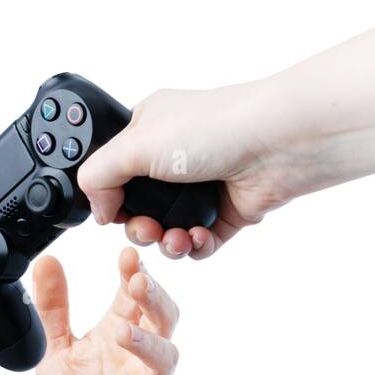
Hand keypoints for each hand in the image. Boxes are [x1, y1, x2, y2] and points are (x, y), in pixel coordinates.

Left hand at [32, 247, 179, 374]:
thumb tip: (46, 260)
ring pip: (164, 359)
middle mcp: (140, 356)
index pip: (136, 295)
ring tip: (122, 332)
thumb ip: (52, 308)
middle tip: (138, 281)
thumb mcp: (54, 348)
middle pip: (164, 318)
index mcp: (121, 331)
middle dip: (155, 298)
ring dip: (146, 342)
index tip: (126, 253)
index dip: (134, 273)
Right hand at [76, 83, 302, 259]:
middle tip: (147, 227)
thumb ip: (97, 176)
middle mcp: (172, 159)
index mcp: (147, 132)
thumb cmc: (214, 127)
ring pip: (164, 231)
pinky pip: (196, 244)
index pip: (112, 172)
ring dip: (165, 242)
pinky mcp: (223, 213)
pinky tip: (197, 237)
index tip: (113, 210)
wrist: (278, 144)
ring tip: (174, 238)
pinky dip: (192, 247)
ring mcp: (199, 187)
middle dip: (137, 227)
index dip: (109, 196)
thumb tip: (97, 211)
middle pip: (135, 209)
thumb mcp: (133, 143)